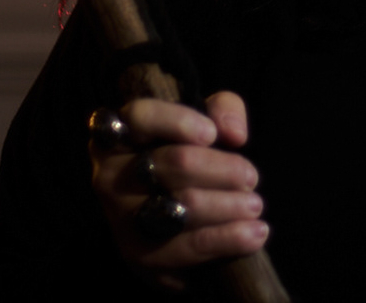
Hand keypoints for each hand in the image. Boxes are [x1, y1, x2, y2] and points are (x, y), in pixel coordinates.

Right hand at [90, 92, 268, 290]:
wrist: (174, 224)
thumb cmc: (189, 159)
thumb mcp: (205, 123)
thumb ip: (222, 110)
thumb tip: (234, 132)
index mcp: (118, 135)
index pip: (141, 116)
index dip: (179, 121)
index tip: (212, 133)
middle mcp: (109, 176)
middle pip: (175, 163)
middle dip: (223, 169)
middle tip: (251, 177)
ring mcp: (120, 219)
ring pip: (183, 207)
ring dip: (229, 205)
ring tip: (256, 205)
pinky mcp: (139, 256)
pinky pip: (188, 246)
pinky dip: (228, 238)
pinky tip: (255, 234)